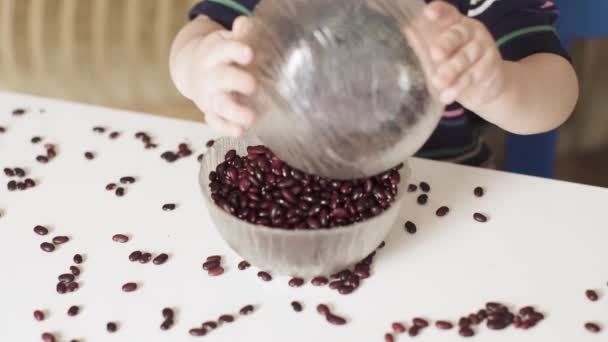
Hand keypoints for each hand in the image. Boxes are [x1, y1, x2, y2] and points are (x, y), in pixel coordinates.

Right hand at [189, 17, 255, 135]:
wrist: (193, 70)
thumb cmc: (221, 55)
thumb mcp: (226, 41)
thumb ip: (239, 34)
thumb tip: (245, 23)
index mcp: (214, 54)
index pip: (223, 50)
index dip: (235, 51)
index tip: (249, 54)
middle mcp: (210, 76)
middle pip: (221, 78)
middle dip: (236, 81)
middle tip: (252, 85)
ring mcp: (210, 96)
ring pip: (219, 105)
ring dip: (234, 112)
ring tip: (250, 118)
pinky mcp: (211, 113)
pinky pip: (216, 123)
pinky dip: (226, 128)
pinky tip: (240, 131)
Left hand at [424, 1, 505, 109]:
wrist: (485, 89)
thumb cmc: (453, 67)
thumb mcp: (434, 58)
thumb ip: (422, 45)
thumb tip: (406, 31)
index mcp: (455, 23)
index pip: (448, 13)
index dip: (440, 12)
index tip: (428, 14)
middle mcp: (470, 32)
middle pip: (458, 34)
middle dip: (446, 43)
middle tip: (435, 54)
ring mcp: (482, 48)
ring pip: (466, 57)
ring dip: (451, 70)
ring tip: (438, 81)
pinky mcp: (489, 67)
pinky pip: (472, 76)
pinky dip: (458, 87)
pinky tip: (447, 96)